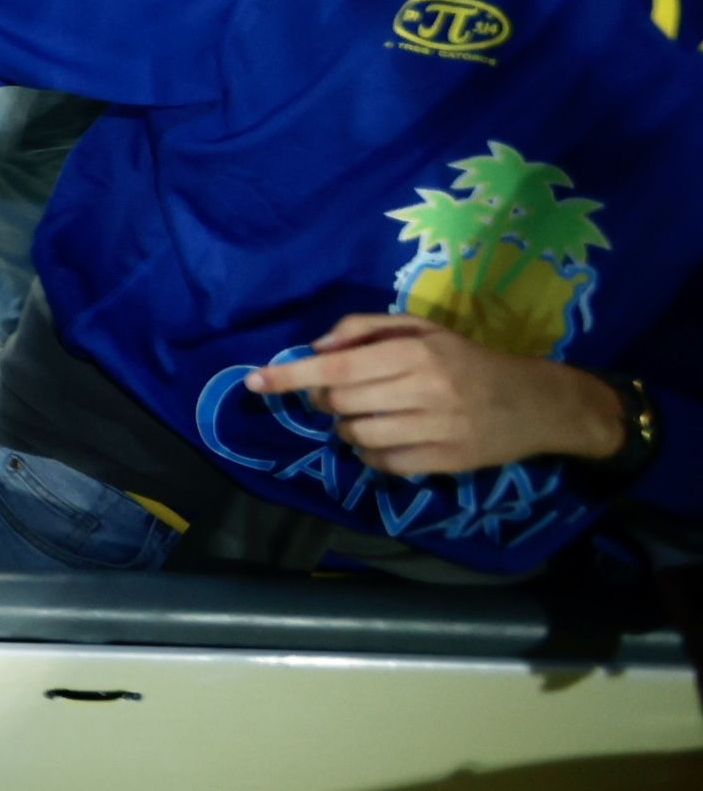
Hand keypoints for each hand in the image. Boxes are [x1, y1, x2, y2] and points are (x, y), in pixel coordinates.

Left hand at [242, 315, 625, 475]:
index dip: (291, 375)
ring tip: (366, 415)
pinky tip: (382, 439)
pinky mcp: (445, 462)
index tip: (253, 381)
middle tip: (336, 393)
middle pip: (340, 401)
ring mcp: (436, 429)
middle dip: (324, 399)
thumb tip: (316, 346)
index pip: (338, 365)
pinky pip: (382, 463)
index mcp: (416, 352)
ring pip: (357, 435)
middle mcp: (424, 389)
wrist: (537, 403)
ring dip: (346, 428)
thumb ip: (365, 328)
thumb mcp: (422, 328)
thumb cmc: (468, 360)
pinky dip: (370, 453)